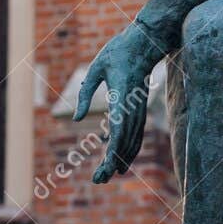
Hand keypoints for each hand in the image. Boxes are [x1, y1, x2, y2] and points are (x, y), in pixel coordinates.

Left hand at [75, 23, 160, 181]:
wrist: (144, 43)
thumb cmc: (117, 52)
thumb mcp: (95, 69)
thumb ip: (86, 94)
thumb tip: (78, 120)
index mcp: (121, 97)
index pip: (119, 131)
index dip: (113, 153)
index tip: (105, 168)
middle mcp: (133, 107)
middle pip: (125, 142)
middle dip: (112, 164)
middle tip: (98, 181)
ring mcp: (139, 110)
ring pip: (133, 142)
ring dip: (120, 161)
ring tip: (105, 176)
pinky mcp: (140, 110)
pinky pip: (135, 135)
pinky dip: (127, 150)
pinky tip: (116, 159)